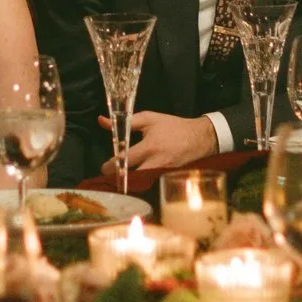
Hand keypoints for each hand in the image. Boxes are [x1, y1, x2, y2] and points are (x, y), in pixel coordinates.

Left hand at [100, 111, 217, 176]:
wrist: (199, 138)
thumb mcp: (149, 119)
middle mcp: (155, 163)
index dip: (111, 166)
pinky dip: (141, 182)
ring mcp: (162, 173)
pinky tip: (135, 178)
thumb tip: (102, 121)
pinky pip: (150, 183)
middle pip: (131, 178)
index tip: (104, 167)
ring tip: (121, 177)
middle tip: (110, 175)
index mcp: (150, 147)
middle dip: (118, 178)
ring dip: (129, 181)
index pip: (125, 160)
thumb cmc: (173, 127)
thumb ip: (126, 121)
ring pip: (140, 183)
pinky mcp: (167, 178)